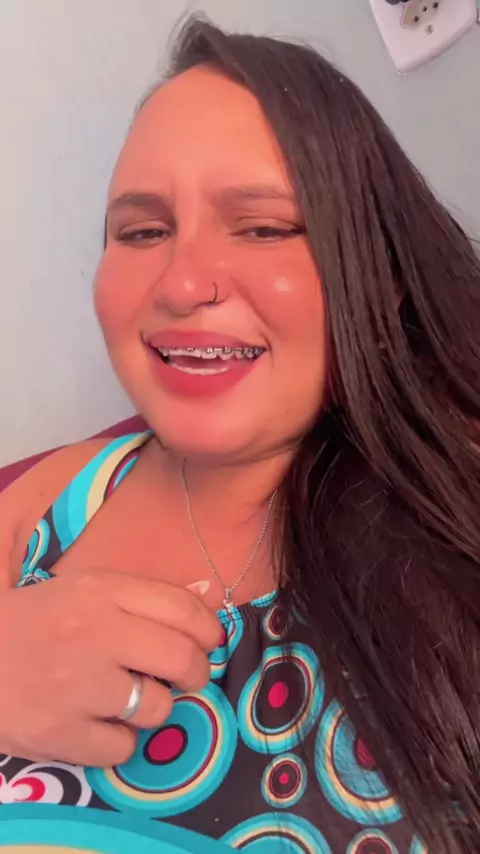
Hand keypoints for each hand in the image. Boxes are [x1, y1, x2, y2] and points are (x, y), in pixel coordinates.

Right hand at [0, 569, 220, 766]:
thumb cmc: (34, 619)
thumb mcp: (84, 587)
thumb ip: (144, 593)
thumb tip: (208, 599)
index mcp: (100, 591)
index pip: (183, 609)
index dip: (209, 629)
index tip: (211, 641)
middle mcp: (93, 634)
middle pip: (181, 659)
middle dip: (197, 671)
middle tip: (187, 676)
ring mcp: (76, 686)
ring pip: (157, 708)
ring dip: (153, 706)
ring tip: (128, 698)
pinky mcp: (58, 733)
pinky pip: (123, 749)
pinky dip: (118, 741)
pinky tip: (99, 724)